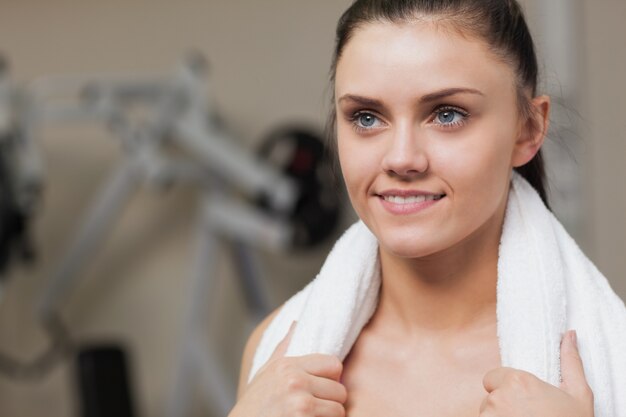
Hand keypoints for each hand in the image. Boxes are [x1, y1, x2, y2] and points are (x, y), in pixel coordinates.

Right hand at [230, 322, 347, 416]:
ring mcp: (300, 404)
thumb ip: (283, 348)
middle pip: (340, 390)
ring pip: (339, 410)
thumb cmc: (254, 406)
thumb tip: (296, 323)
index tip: (320, 389)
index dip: (331, 379)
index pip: (334, 364)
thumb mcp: (265, 373)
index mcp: (288, 366)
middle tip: (314, 408)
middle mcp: (295, 381)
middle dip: (331, 402)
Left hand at [479, 330, 593, 415]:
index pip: (492, 378)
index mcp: (518, 381)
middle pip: (489, 397)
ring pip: (485, 413)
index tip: (521, 401)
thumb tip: (569, 335)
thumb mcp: (578, 394)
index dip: (505, 389)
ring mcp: (490, 415)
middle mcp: (499, 397)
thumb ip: (570, 362)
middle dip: (503, 405)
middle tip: (525, 416)